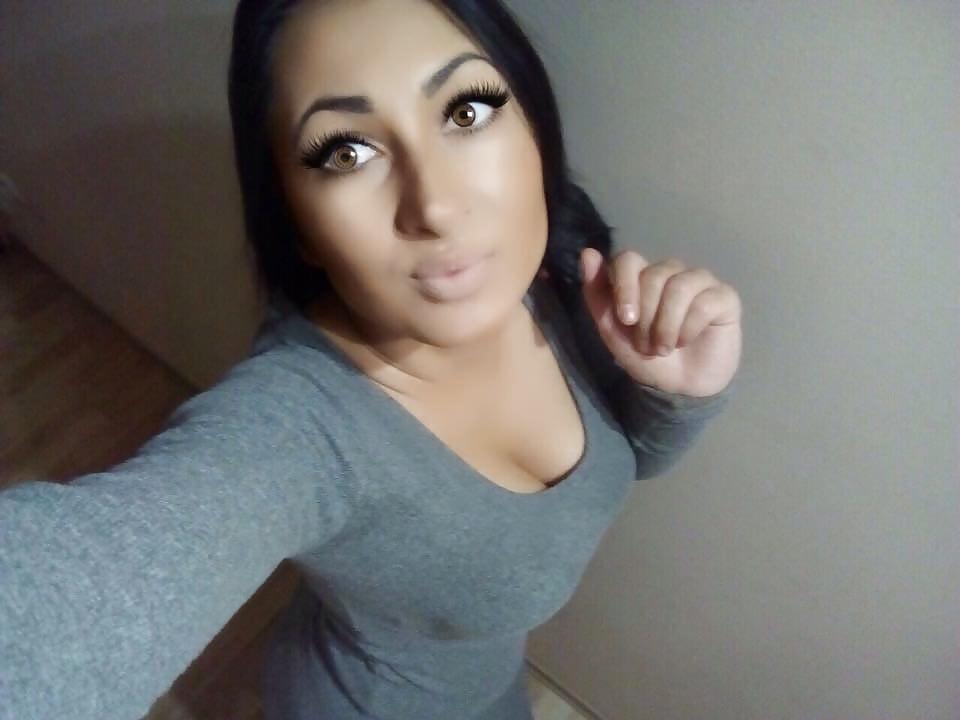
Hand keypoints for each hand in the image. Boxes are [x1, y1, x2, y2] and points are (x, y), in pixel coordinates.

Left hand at [579, 247, 741, 397]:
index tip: (626, 319)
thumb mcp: (611, 329)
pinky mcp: (724, 297)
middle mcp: (671, 272)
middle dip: (646, 318)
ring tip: (664, 348)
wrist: (677, 387)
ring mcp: (700, 282)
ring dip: (666, 325)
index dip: (625, 286)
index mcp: (642, 276)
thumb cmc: (644, 356)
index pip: (629, 259)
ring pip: (679, 286)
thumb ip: (596, 293)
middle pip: (653, 275)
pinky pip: (705, 302)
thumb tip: (588, 253)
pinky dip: (689, 328)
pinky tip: (686, 341)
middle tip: (648, 345)